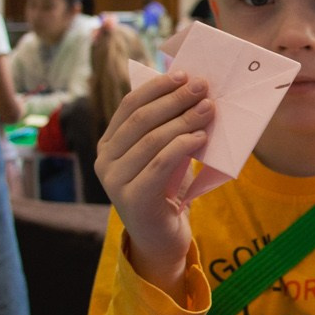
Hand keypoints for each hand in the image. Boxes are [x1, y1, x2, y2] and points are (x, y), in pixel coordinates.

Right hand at [95, 70, 212, 297]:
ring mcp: (114, 181)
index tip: (184, 74)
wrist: (162, 239)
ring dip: (184, 120)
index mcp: (109, 144)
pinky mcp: (132, 199)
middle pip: (140, 119)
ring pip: (152, 139)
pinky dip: (182, 146)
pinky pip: (160, 163)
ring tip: (209, 109)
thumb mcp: (163, 154)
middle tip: (202, 88)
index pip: (129, 106)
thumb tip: (190, 90)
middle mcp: (104, 160)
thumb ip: (166, 128)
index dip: (156, 88)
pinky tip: (201, 137)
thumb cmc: (166, 191)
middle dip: (174, 100)